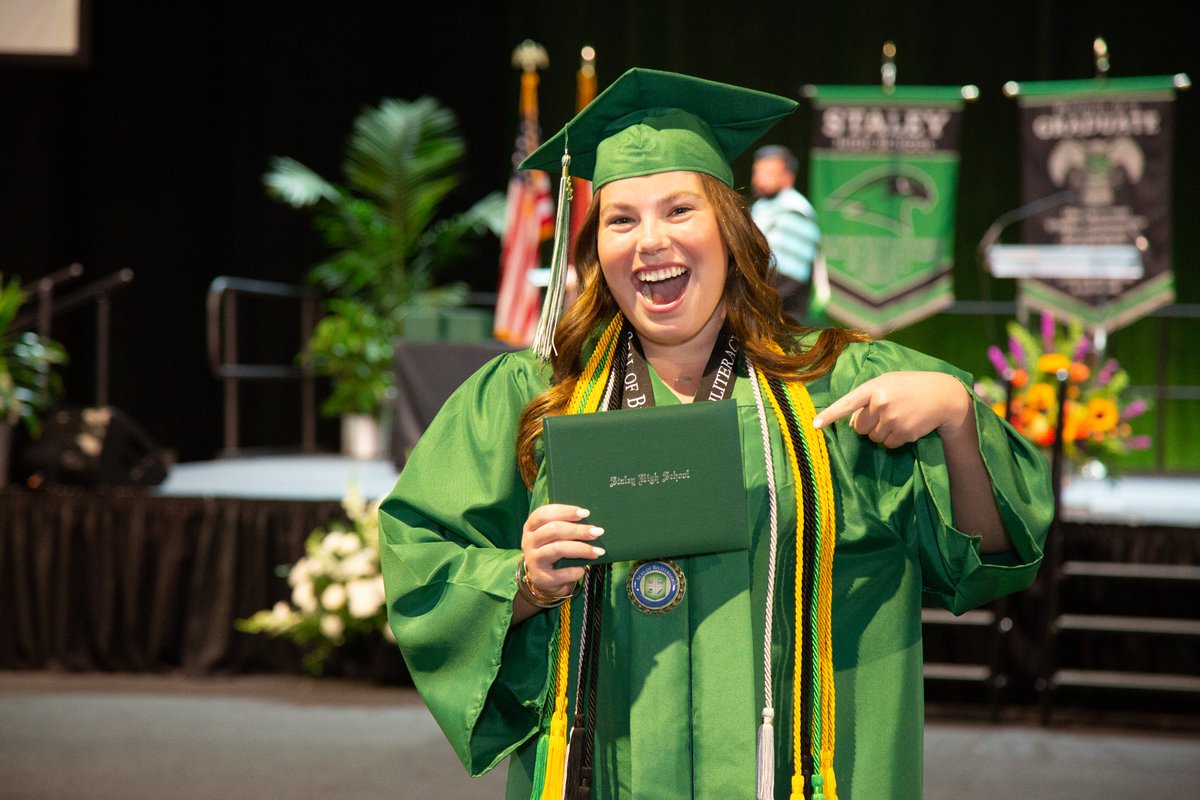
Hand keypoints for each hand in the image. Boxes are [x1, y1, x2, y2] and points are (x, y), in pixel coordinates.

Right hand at [521, 504, 604, 597]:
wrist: (545, 580)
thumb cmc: (554, 551)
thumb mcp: (554, 537)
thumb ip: (566, 527)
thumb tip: (591, 524)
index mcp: (531, 527)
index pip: (544, 514)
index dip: (565, 511)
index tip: (585, 513)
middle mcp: (528, 542)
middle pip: (553, 530)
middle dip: (578, 530)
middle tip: (597, 532)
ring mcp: (533, 560)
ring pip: (558, 549)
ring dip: (582, 549)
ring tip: (598, 551)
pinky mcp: (541, 577)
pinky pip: (562, 572)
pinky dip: (576, 570)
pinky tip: (583, 568)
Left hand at [812, 371, 970, 447]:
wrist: (943, 395)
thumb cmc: (911, 387)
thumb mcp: (888, 382)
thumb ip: (867, 398)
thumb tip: (851, 425)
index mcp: (874, 387)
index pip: (847, 402)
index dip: (830, 415)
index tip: (815, 425)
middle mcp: (881, 403)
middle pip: (859, 427)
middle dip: (867, 424)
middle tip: (884, 414)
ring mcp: (893, 419)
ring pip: (872, 437)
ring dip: (882, 432)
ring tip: (898, 417)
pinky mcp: (904, 433)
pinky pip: (888, 444)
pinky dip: (894, 439)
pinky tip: (906, 425)